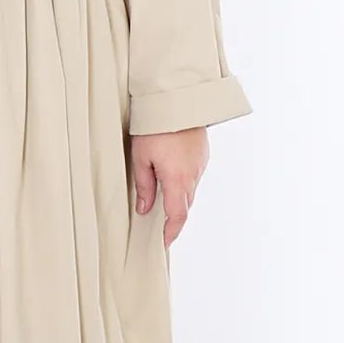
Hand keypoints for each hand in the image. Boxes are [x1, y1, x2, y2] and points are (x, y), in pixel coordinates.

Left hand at [130, 126, 208, 247]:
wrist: (179, 100)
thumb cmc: (156, 127)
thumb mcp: (141, 158)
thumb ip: (144, 186)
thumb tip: (144, 208)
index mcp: (178, 179)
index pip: (178, 215)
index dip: (171, 232)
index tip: (164, 242)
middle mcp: (193, 174)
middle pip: (185, 205)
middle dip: (174, 217)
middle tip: (161, 227)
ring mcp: (200, 164)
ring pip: (190, 190)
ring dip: (178, 198)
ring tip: (163, 201)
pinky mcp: (202, 154)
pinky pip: (193, 176)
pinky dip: (183, 183)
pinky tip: (171, 177)